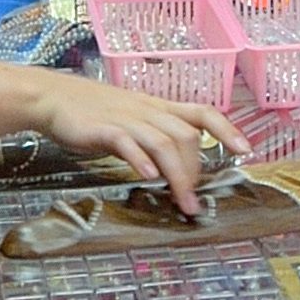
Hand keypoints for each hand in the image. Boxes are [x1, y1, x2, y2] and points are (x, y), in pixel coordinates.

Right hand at [26, 71, 232, 212]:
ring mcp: (126, 119)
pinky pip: (127, 142)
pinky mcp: (103, 129)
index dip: (227, 129)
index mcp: (158, 107)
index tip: (245, 150)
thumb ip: (155, 137)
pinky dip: (140, 160)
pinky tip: (148, 177)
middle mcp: (148, 111)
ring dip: (178, 175)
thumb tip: (177, 166)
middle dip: (196, 170)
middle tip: (193, 199)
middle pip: (186, 135)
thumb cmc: (94, 112)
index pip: (202, 112)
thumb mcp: (133, 119)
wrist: (54, 97)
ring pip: (163, 142)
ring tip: (183, 201)